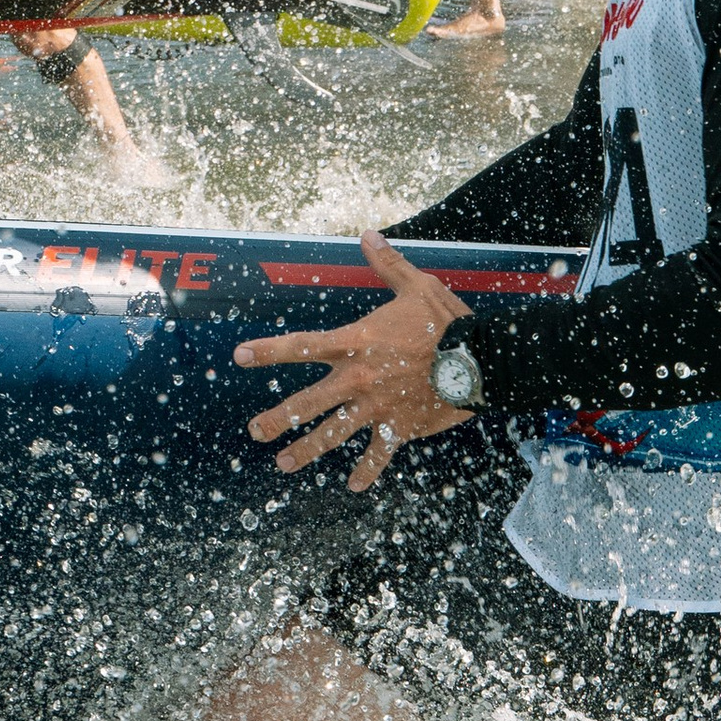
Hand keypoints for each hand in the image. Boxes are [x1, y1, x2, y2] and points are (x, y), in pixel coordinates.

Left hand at [233, 231, 474, 489]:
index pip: (302, 345)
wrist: (481, 361)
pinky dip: (367, 471)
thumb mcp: (417, 286)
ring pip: (333, 434)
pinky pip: (378, 454)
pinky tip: (354, 486)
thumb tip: (368, 234)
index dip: (268, 351)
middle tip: (255, 431)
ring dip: (306, 451)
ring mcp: (376, 407)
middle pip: (307, 403)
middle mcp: (358, 378)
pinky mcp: (399, 428)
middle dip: (277, 419)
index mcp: (356, 343)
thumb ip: (387, 264)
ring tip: (284, 464)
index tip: (240, 357)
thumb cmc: (447, 321)